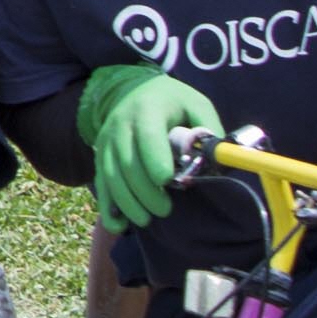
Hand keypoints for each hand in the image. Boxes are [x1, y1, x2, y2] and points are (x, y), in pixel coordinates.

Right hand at [81, 61, 216, 230]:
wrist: (133, 91)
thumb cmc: (172, 103)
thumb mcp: (196, 105)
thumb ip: (208, 129)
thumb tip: (217, 160)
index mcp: (147, 109)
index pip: (147, 137)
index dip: (155, 161)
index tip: (168, 181)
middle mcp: (120, 126)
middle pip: (127, 164)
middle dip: (145, 192)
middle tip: (165, 209)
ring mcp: (106, 142)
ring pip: (111, 178)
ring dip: (128, 203)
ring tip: (147, 218)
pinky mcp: (100, 157)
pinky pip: (100, 185)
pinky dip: (108, 208)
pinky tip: (121, 226)